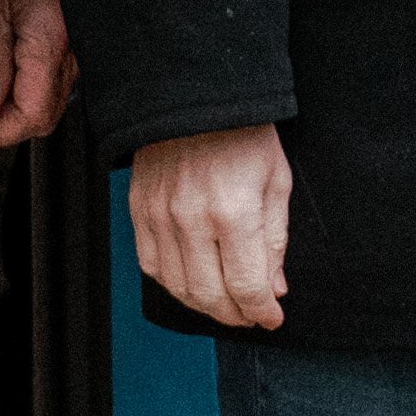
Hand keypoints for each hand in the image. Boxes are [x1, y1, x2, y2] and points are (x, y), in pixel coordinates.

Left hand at [0, 0, 73, 147]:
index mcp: (48, 46)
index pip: (31, 113)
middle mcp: (69, 62)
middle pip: (43, 120)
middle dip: (6, 131)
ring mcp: (75, 66)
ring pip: (49, 114)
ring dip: (16, 121)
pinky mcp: (73, 65)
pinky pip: (53, 99)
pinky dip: (28, 107)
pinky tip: (7, 97)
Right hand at [130, 123, 293, 329]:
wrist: (195, 98)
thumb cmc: (244, 135)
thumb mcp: (276, 182)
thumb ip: (275, 240)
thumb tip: (275, 288)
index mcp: (234, 211)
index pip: (246, 284)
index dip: (261, 310)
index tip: (271, 318)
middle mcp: (192, 219)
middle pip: (210, 294)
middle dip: (234, 315)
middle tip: (250, 316)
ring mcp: (160, 216)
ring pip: (177, 286)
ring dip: (204, 305)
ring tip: (226, 305)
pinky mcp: (139, 210)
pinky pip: (150, 264)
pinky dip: (172, 284)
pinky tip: (192, 285)